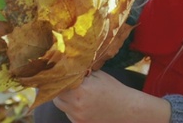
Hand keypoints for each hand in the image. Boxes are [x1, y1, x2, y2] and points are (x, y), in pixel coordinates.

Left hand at [52, 70, 169, 122]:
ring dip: (64, 98)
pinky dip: (71, 108)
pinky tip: (82, 103)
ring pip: (61, 105)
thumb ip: (81, 72)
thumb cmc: (114, 89)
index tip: (58, 72)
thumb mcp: (98, 75)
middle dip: (59, 87)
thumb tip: (66, 64)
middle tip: (66, 81)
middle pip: (56, 95)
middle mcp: (76, 105)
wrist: (127, 110)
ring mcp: (77, 117)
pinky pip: (68, 114)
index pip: (58, 82)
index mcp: (80, 89)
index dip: (57, 77)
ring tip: (76, 92)